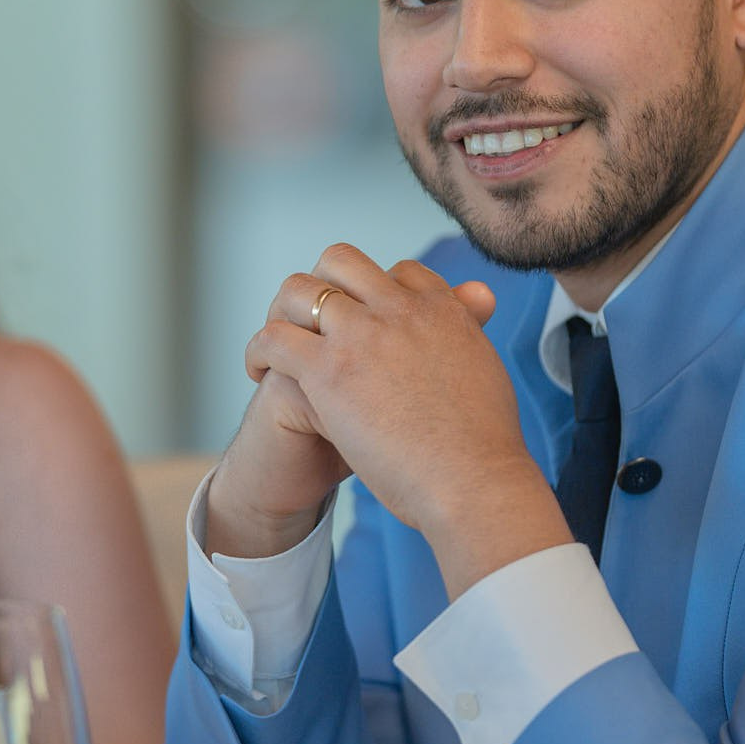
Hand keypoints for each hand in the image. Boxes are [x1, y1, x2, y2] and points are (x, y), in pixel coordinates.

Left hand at [239, 244, 567, 590]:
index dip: (373, 292)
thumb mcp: (486, 364)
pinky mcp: (328, 371)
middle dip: (320, 286)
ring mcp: (362, 335)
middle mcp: (399, 310)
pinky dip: (258, 351)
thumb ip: (471, 326)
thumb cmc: (484, 445)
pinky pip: (274, 338)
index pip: (397, 271)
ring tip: (278, 349)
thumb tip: (478, 301)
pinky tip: (261, 374)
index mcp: (441, 308)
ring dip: (282, 313)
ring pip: (299, 290)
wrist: (475, 482)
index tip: (360, 323)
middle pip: (341, 261)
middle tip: (309, 325)